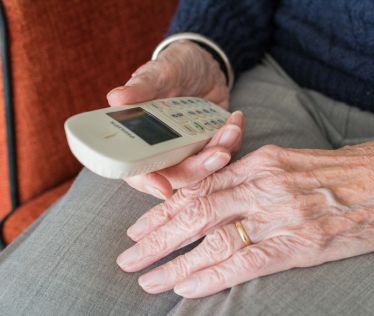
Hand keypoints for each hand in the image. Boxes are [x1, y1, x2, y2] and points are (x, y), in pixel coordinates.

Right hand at [106, 40, 240, 197]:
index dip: (148, 183)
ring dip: (221, 152)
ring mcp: (190, 151)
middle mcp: (165, 152)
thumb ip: (142, 87)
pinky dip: (233, 140)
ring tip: (231, 128)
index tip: (163, 188)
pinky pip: (225, 153)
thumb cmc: (173, 67)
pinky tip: (236, 120)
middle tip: (219, 153)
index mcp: (141, 140)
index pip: (138, 172)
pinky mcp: (211, 145)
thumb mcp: (159, 73)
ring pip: (205, 168)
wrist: (203, 63)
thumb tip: (116, 98)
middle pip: (178, 176)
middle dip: (200, 168)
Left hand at [116, 140, 373, 297]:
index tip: (141, 226)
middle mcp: (266, 185)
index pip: (202, 186)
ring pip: (213, 238)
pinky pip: (244, 261)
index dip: (166, 208)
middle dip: (156, 235)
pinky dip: (210, 275)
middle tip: (127, 256)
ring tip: (145, 277)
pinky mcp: (301, 243)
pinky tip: (185, 287)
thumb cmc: (349, 171)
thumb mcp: (296, 162)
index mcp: (264, 161)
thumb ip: (258, 177)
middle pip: (197, 210)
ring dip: (174, 261)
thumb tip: (222, 198)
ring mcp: (282, 214)